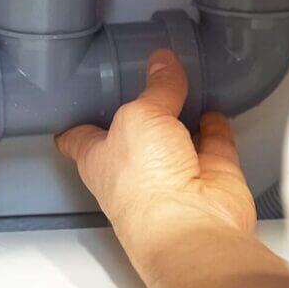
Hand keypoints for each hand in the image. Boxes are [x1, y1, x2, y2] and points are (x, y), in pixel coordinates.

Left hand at [56, 49, 255, 244]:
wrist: (193, 224)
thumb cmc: (145, 185)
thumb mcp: (140, 117)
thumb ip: (155, 89)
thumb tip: (163, 62)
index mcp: (100, 157)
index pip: (79, 135)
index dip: (75, 117)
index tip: (73, 97)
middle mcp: (135, 167)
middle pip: (135, 130)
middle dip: (140, 106)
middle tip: (143, 70)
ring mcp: (174, 172)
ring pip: (177, 133)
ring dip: (182, 111)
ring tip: (183, 77)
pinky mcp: (211, 174)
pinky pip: (214, 142)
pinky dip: (216, 126)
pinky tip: (214, 106)